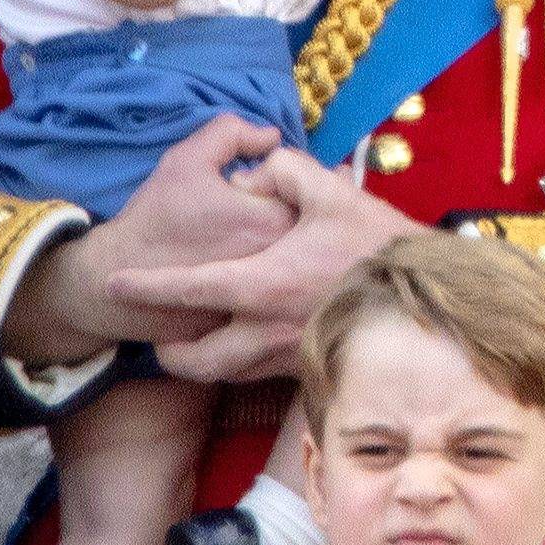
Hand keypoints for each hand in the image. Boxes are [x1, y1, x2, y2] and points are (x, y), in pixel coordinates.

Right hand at [0, 115, 296, 365]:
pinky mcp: (255, 326)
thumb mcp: (188, 159)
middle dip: (292, 216)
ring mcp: (271, 300)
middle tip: (255, 213)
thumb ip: (234, 134)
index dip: (284, 184)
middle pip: (309, 231)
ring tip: (244, 241)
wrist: (115, 277)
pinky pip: (277, 297)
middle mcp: (281, 266)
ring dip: (286, 251)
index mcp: (272, 222)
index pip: (310, 192)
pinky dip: (269, 283)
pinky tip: (244, 271)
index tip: (257, 189)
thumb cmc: (155, 216)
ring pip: (296, 266)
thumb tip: (272, 136)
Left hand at [106, 147, 419, 380]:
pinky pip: (259, 375)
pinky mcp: (311, 367)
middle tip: (159, 338)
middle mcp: (267, 329)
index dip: (146, 287)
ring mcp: (289, 355)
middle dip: (169, 353)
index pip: (189, 289)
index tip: (115, 283)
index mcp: (263, 284)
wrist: (429, 295)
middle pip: (195, 360)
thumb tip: (253, 174)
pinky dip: (241, 362)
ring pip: (225, 375)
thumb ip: (281, 169)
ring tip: (195, 342)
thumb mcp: (329, 189)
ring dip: (202, 361)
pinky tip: (248, 340)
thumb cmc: (377, 242)